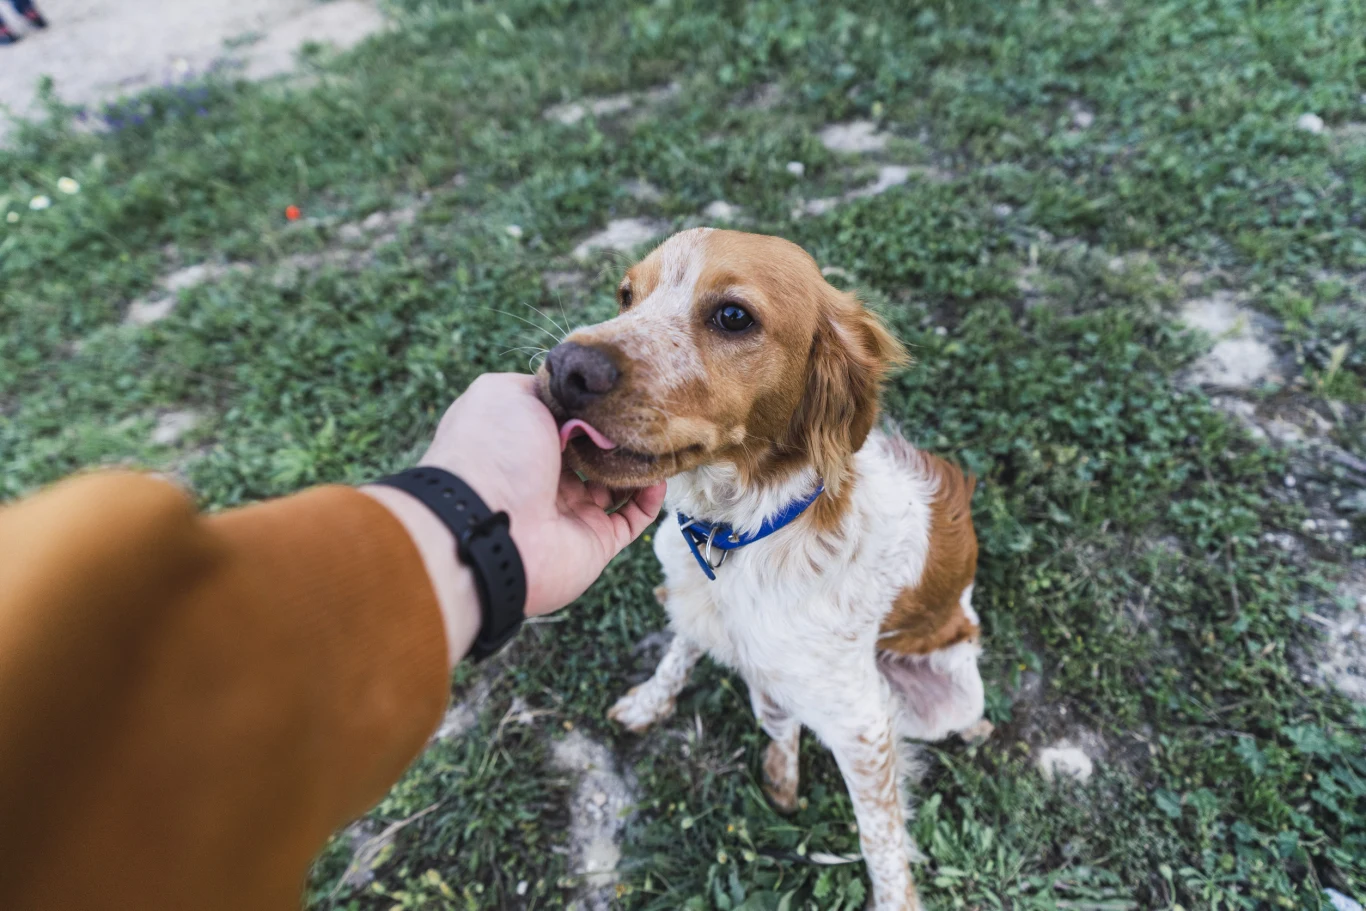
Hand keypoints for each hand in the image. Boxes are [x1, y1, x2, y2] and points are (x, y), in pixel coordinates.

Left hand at [424, 373, 665, 615]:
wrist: (491, 525)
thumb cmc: (495, 451)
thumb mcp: (505, 394)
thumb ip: (539, 387)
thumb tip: (570, 393)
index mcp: (523, 443)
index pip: (563, 421)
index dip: (588, 407)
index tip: (616, 390)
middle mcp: (545, 477)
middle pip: (592, 451)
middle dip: (617, 435)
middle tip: (643, 415)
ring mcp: (570, 511)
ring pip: (616, 485)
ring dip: (638, 465)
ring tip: (656, 443)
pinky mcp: (595, 542)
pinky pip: (632, 519)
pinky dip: (650, 499)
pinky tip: (659, 475)